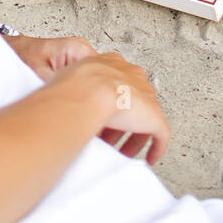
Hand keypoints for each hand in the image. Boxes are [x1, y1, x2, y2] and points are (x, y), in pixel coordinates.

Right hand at [11, 37, 169, 158]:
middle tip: (111, 138)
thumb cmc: (73, 85)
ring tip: (124, 151)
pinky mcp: (155, 117)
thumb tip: (60, 107)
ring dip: (134, 137)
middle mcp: (133, 77)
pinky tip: (151, 158)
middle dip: (123, 121)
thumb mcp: (68, 79)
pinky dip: (156, 148)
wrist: (90, 90)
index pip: (118, 83)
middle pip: (134, 101)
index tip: (101, 118)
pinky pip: (161, 136)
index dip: (109, 103)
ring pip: (146, 119)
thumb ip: (72, 89)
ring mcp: (146, 97)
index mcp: (113, 64)